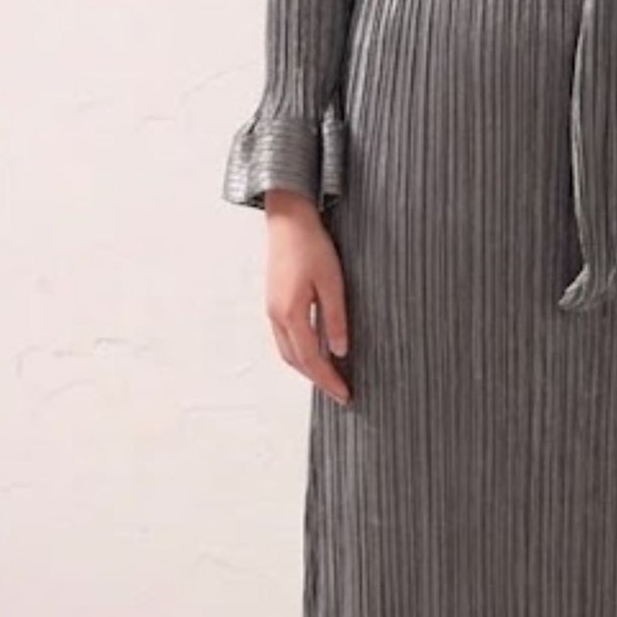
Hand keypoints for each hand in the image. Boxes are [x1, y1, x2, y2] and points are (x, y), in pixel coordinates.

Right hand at [261, 189, 352, 402]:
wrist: (288, 221)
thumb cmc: (311, 246)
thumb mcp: (332, 282)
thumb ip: (335, 318)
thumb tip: (339, 351)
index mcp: (290, 313)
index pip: (310, 359)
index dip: (328, 380)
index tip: (345, 394)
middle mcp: (276, 316)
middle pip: (295, 361)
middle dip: (318, 380)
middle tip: (340, 392)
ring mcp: (272, 310)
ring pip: (288, 351)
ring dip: (307, 368)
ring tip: (330, 377)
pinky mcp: (274, 303)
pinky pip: (285, 338)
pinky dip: (300, 352)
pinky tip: (316, 352)